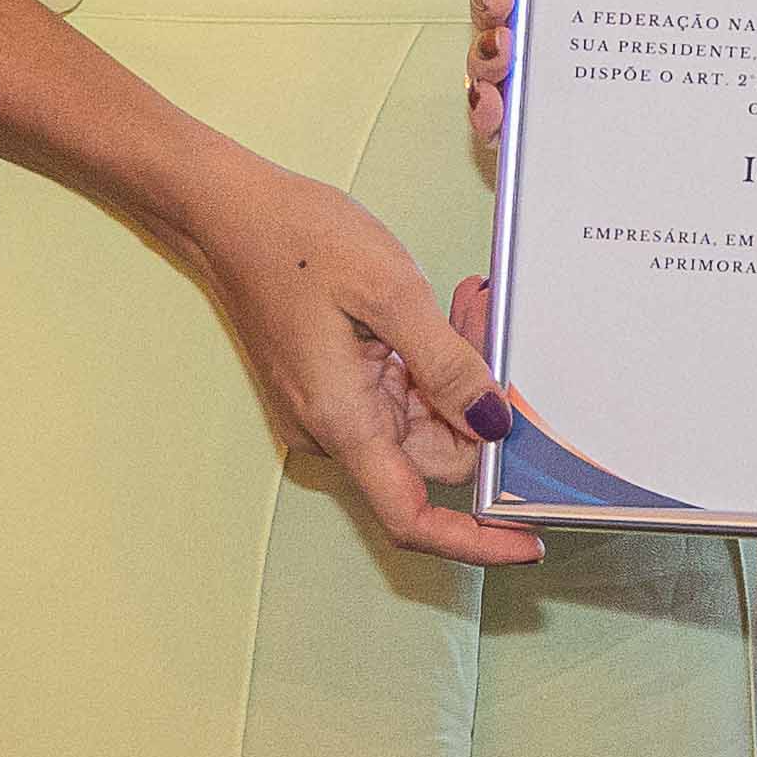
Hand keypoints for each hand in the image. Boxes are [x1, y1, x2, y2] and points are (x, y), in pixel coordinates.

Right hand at [176, 151, 541, 569]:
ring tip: (468, 303)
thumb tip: (495, 422)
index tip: (530, 543)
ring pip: (425, 420)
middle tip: (493, 324)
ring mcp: (332, 409)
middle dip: (481, 406)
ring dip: (460, 374)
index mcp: (343, 420)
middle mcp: (334, 429)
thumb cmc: (294, 241)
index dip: (475, 541)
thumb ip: (448, 363)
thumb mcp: (389, 290)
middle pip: (435, 456)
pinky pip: (402, 394)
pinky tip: (446, 313)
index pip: (413, 517)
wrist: (226, 213)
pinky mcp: (336, 387)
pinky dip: (432, 362)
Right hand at [468, 0, 649, 160]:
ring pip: (489, 68)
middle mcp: (546, 27)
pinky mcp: (548, 134)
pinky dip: (487, 117)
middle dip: (484, 1)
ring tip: (502, 57)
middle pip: (492, 12)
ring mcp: (544, 81)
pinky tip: (496, 110)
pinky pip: (501, 129)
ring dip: (480, 59)